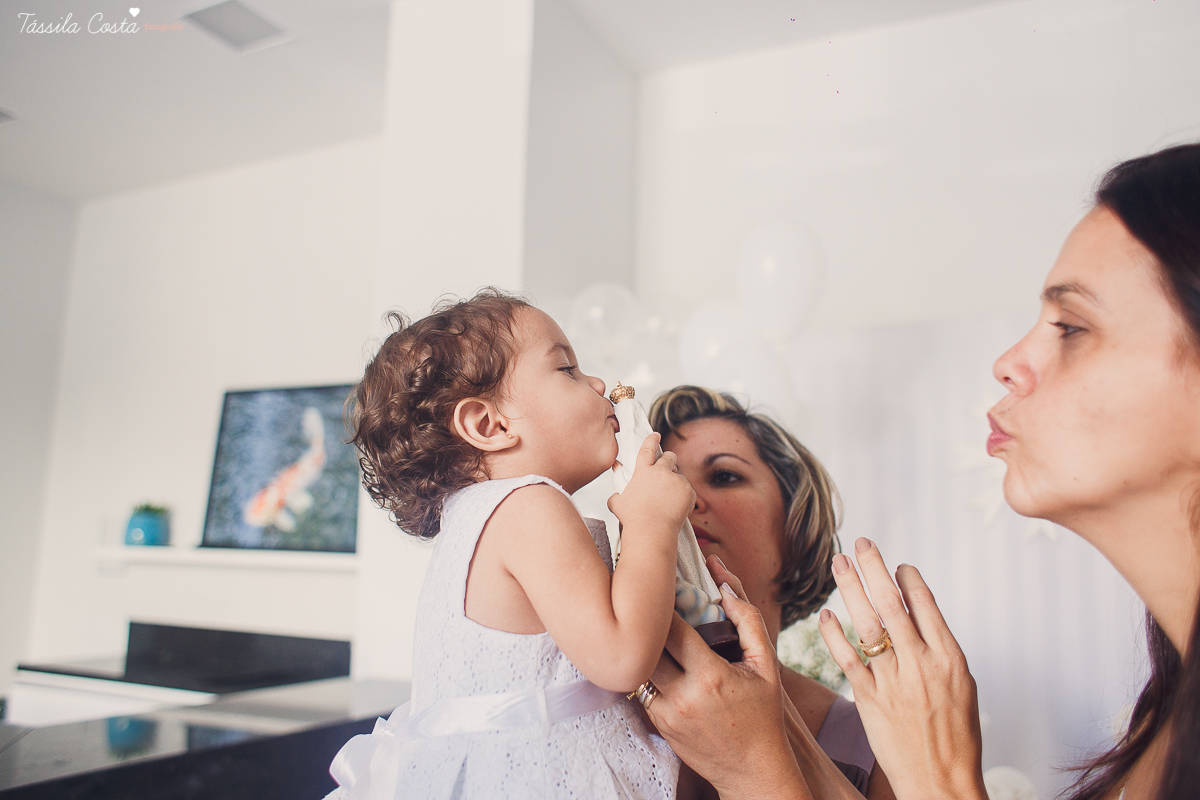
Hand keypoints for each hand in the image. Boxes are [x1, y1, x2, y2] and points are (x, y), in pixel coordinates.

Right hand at [608, 433, 694, 533]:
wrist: (651, 529)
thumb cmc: (633, 518)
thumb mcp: (617, 505)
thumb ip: (616, 497)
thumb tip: (615, 497)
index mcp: (643, 472)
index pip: (647, 450)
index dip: (651, 440)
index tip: (656, 434)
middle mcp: (661, 472)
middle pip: (669, 457)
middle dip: (670, 459)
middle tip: (669, 466)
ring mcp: (676, 480)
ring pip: (679, 476)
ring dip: (676, 483)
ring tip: (670, 500)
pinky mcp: (688, 491)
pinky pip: (689, 490)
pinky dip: (685, 497)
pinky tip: (677, 508)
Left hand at [644, 558, 809, 799]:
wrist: (753, 770)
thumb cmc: (763, 714)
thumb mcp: (766, 665)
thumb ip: (747, 619)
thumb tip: (725, 582)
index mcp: (711, 676)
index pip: (671, 627)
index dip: (664, 604)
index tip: (665, 590)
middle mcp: (683, 696)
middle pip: (647, 645)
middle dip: (647, 622)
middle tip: (651, 604)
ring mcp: (667, 714)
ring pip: (639, 667)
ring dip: (643, 647)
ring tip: (649, 629)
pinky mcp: (659, 725)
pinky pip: (642, 689)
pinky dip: (647, 672)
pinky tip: (657, 660)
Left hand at [818, 539, 987, 799]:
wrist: (941, 781)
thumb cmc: (955, 738)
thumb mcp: (961, 687)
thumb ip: (938, 651)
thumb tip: (921, 619)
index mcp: (949, 657)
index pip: (925, 604)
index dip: (907, 579)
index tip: (896, 564)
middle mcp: (921, 663)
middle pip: (892, 604)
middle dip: (874, 568)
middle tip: (860, 543)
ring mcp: (894, 679)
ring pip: (867, 623)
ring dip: (850, 588)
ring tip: (839, 563)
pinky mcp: (869, 698)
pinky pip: (847, 658)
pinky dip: (834, 634)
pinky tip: (825, 615)